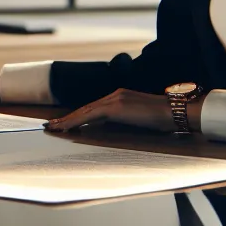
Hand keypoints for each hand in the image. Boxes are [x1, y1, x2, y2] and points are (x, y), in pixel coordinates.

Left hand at [43, 88, 172, 132]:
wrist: (174, 111)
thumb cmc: (161, 119)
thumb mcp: (138, 120)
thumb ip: (123, 121)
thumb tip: (108, 130)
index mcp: (120, 98)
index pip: (93, 108)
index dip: (77, 116)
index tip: (64, 123)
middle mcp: (115, 95)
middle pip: (85, 108)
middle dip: (67, 118)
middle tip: (51, 126)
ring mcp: (114, 99)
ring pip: (84, 111)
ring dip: (67, 120)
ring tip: (53, 128)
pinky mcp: (115, 107)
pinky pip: (90, 115)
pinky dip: (76, 121)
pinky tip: (66, 127)